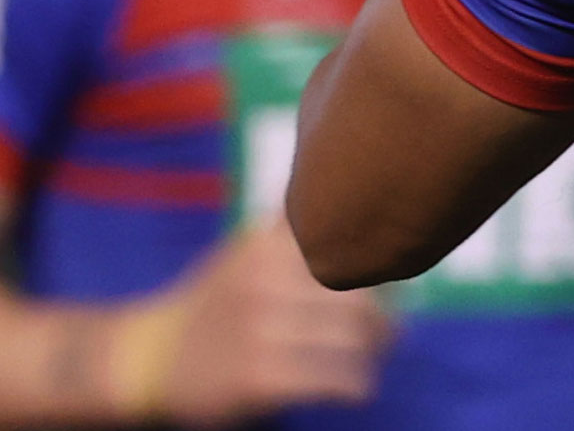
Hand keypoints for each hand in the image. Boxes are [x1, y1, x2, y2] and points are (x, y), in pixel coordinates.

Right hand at [115, 220, 390, 424]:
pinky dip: (353, 386)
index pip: (348, 254)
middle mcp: (265, 283)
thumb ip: (294, 235)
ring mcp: (261, 330)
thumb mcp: (244, 253)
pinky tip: (355, 389)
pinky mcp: (259, 377)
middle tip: (392, 331)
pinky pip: (331, 379)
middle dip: (383, 319)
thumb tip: (363, 216)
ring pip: (351, 339)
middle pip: (357, 298)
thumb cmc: (214, 302)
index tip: (388, 288)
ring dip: (373, 353)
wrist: (150, 359)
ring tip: (376, 358)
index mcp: (266, 248)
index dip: (378, 272)